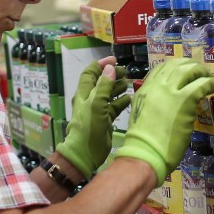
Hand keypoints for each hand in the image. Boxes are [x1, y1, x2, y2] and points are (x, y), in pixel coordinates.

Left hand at [56, 58, 131, 178]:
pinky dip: (121, 102)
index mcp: (84, 93)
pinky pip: (114, 107)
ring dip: (118, 88)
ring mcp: (97, 110)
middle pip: (101, 82)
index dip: (101, 65)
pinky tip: (129, 99)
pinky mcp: (104, 120)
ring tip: (129, 83)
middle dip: (112, 75)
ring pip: (108, 94)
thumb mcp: (96, 104)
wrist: (85, 153)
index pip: (90, 73)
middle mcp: (90, 99)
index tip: (114, 60)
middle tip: (126, 72)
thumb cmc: (89, 127)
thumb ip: (104, 86)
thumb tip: (110, 68)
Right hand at [112, 58, 213, 182]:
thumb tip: (168, 101)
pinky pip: (201, 84)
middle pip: (177, 65)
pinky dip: (210, 83)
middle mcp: (157, 86)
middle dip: (191, 66)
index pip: (162, 68)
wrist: (145, 152)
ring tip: (209, 78)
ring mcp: (170, 91)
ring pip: (189, 70)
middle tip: (200, 73)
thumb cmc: (144, 142)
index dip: (177, 66)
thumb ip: (154, 102)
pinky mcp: (184, 100)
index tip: (186, 72)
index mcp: (145, 89)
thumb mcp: (142, 113)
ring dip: (202, 72)